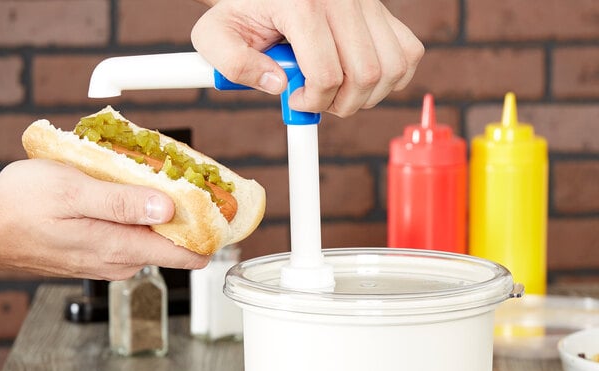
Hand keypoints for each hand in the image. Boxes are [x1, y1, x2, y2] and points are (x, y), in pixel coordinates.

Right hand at [0, 159, 208, 279]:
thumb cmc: (20, 207)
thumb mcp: (72, 192)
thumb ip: (122, 202)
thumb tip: (167, 209)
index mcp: (123, 248)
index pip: (187, 255)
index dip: (207, 232)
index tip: (218, 209)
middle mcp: (122, 261)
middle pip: (173, 243)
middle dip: (182, 214)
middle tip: (179, 180)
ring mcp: (110, 261)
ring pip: (151, 238)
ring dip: (156, 212)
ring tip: (146, 181)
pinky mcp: (98, 255)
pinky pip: (131, 237)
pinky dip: (135, 217)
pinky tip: (122, 195)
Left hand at [192, 0, 423, 117]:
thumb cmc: (241, 10)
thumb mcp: (217, 37)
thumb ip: (235, 66)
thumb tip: (280, 86)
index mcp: (302, 4)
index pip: (327, 75)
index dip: (313, 102)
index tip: (295, 100)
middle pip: (366, 75)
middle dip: (342, 104)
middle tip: (318, 100)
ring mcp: (367, 2)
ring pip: (392, 68)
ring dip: (368, 96)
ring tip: (338, 91)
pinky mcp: (381, 9)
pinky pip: (408, 53)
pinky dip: (392, 78)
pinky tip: (363, 80)